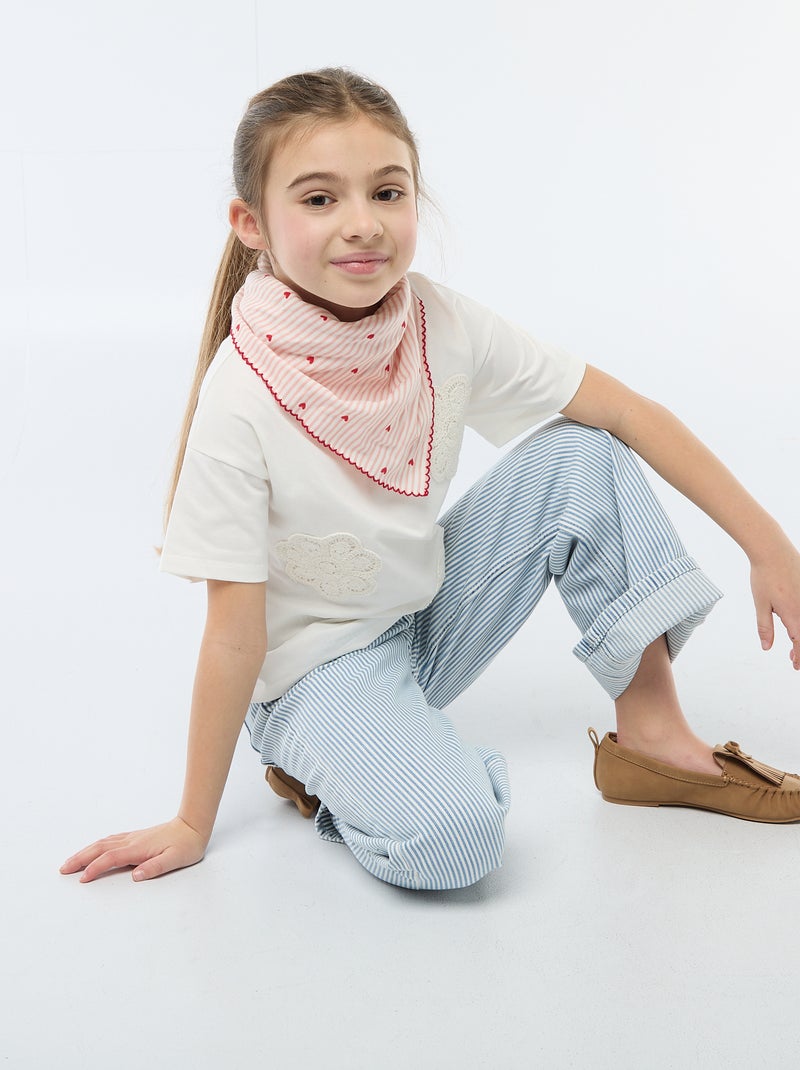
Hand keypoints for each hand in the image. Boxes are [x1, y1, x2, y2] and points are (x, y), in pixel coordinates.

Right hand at [60, 816, 207, 882]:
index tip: (83, 878)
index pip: (111, 858)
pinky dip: (96, 845)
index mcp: (139, 848)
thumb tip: (136, 875)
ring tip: (71, 861)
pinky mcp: (135, 837)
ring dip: (85, 851)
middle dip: (80, 858)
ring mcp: (133, 837)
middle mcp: (132, 841)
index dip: (96, 868)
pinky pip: (110, 840)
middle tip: (63, 869)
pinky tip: (93, 849)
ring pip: (103, 842)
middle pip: (100, 848)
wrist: (193, 825)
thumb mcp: (176, 859)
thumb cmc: (187, 844)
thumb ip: (156, 867)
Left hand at [750, 539, 799, 669]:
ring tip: (794, 644)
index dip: (799, 657)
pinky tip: (796, 625)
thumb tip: (766, 647)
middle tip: (794, 660)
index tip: (796, 666)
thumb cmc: (764, 576)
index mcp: (793, 614)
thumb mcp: (761, 604)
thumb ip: (765, 627)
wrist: (772, 550)